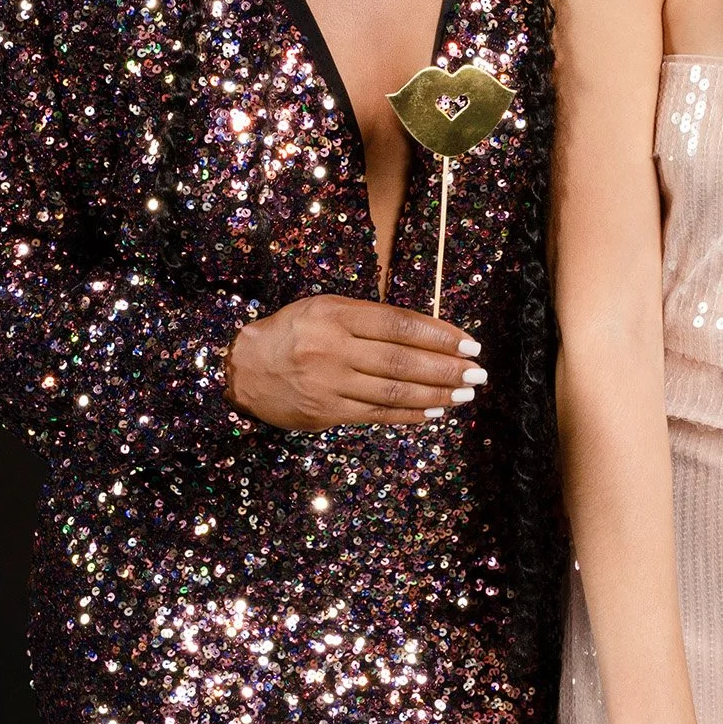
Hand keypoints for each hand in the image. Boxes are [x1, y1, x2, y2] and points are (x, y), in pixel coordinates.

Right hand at [226, 293, 484, 429]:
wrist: (243, 369)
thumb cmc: (293, 332)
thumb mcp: (326, 309)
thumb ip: (370, 319)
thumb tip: (428, 333)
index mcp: (336, 314)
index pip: (399, 324)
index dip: (439, 335)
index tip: (469, 343)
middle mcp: (333, 349)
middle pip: (402, 361)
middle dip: (446, 368)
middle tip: (478, 373)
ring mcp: (329, 384)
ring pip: (393, 391)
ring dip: (436, 394)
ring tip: (466, 393)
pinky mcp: (326, 412)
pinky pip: (376, 414)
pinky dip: (410, 414)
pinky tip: (435, 411)